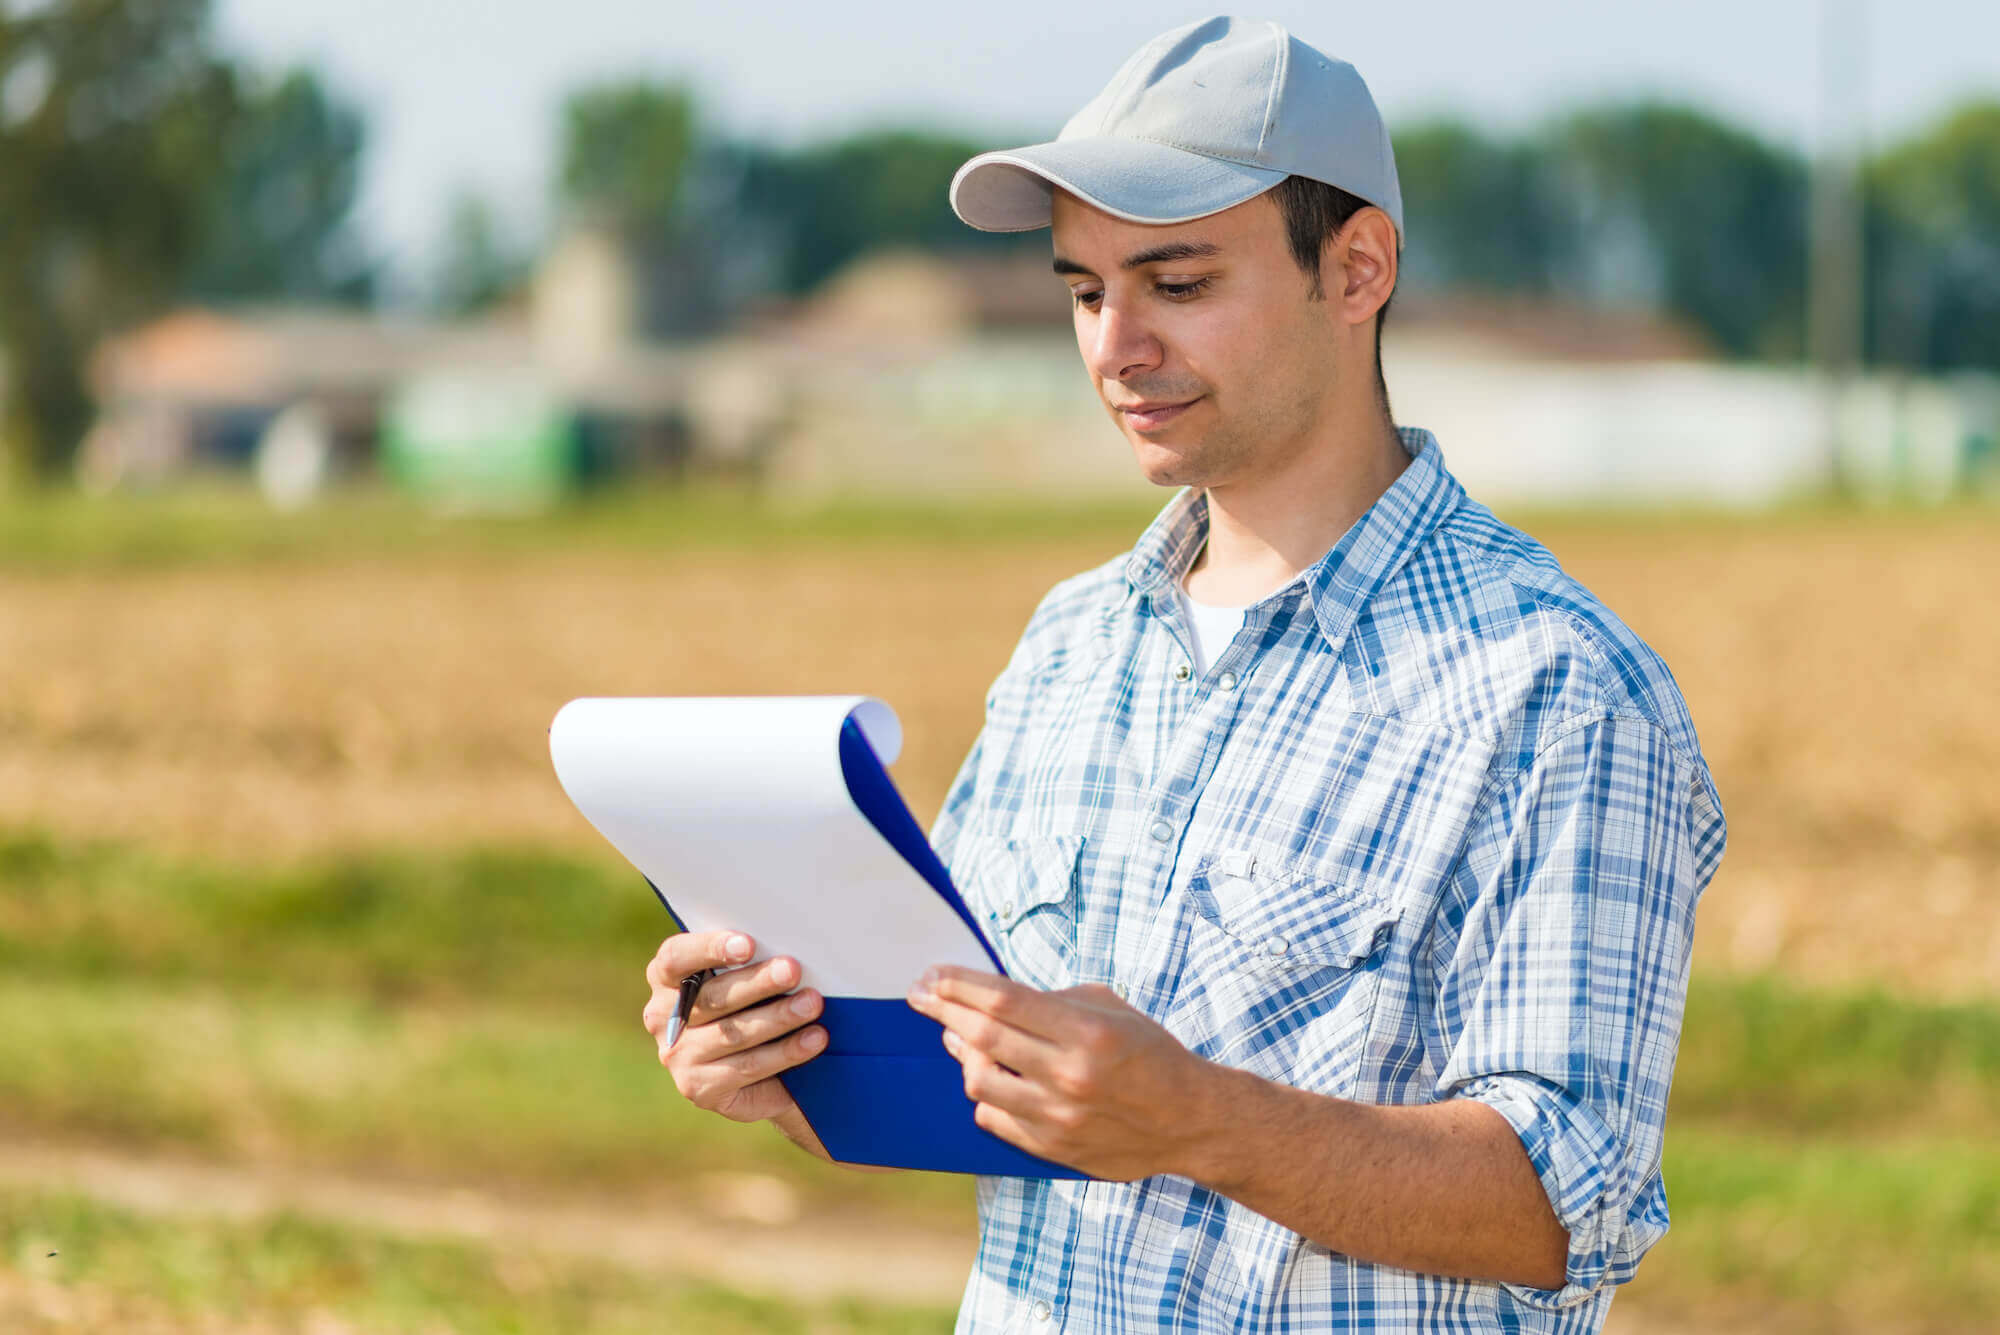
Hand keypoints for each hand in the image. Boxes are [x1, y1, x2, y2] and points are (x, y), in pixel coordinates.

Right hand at [642, 930, 828, 1143]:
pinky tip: (814, 1039)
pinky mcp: (699, 1088)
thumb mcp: (743, 976)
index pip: (676, 957)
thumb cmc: (752, 1002)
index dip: (709, 948)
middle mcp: (662, 1017)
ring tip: (813, 1004)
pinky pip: (748, 1067)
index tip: (748, 944)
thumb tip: (784, 945)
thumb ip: (749, 960)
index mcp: (666, 977)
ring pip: (733, 1034)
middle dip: (757, 982)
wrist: (761, 1070)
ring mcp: (677, 1056)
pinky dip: (786, 1052)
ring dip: (778, 1017)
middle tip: (793, 970)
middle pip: (712, 997)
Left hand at [906, 966, 1215, 1180]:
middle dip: (943, 1009)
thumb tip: (990, 994)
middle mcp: (1069, 1076)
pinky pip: (994, 1119)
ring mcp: (1058, 1118)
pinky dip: (985, 1093)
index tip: (933, 975)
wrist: (1188, 1119)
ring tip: (955, 1035)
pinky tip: (985, 1075)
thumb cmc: (1149, 1053)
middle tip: (920, 995)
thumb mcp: (1110, 1008)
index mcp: (1086, 1033)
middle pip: (983, 1037)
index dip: (959, 984)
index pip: (1003, 1001)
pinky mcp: (1052, 1149)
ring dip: (960, 1052)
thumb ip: (1051, 1001)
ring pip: (979, 1081)